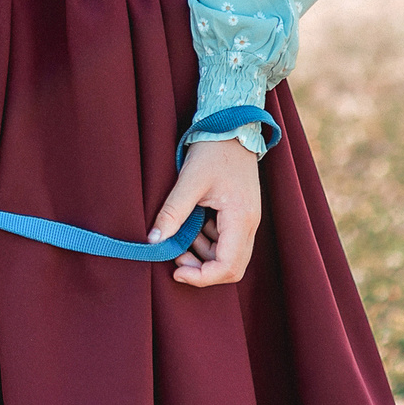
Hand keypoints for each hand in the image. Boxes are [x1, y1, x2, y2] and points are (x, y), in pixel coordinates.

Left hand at [149, 136, 263, 286]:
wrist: (230, 127)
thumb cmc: (213, 150)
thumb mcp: (189, 181)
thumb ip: (172, 212)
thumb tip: (153, 241)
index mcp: (241, 219)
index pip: (228, 267)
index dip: (202, 277)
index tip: (176, 272)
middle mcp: (249, 224)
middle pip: (231, 266)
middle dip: (201, 268)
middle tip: (174, 255)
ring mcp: (246, 220)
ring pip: (227, 255)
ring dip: (201, 253)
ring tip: (180, 233)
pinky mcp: (239, 214)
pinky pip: (225, 240)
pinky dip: (205, 240)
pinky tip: (190, 223)